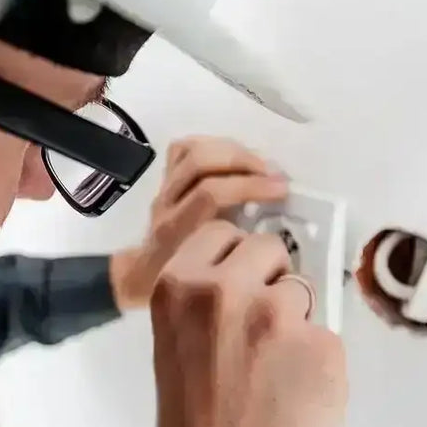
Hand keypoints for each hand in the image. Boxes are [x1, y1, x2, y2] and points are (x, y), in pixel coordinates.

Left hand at [110, 136, 287, 309]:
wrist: (145, 274)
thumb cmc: (184, 282)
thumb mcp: (213, 277)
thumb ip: (238, 255)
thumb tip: (280, 230)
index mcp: (176, 231)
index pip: (211, 193)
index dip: (249, 186)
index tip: (282, 191)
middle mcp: (166, 204)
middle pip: (200, 162)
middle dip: (243, 162)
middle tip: (275, 174)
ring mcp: (164, 187)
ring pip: (193, 150)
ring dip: (234, 151)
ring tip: (261, 164)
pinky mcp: (165, 177)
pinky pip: (184, 147)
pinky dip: (214, 145)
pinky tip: (236, 157)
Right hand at [145, 220, 348, 426]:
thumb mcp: (176, 342)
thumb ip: (205, 299)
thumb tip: (251, 276)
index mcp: (180, 286)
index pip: (223, 232)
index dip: (235, 257)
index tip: (240, 275)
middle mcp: (228, 291)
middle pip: (269, 249)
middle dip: (270, 280)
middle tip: (258, 329)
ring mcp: (280, 317)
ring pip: (304, 291)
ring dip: (296, 321)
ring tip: (274, 371)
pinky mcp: (323, 346)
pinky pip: (329, 334)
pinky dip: (319, 360)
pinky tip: (296, 393)